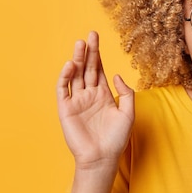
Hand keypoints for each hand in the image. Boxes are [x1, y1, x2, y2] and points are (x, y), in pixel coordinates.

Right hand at [56, 31, 133, 169]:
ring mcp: (77, 101)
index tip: (97, 38)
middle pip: (87, 68)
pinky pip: (63, 90)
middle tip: (90, 35)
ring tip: (80, 44)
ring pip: (75, 75)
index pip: (99, 70)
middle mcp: (89, 95)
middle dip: (88, 52)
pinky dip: (65, 77)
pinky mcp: (66, 109)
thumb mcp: (128, 113)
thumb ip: (126, 93)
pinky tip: (70, 65)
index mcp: (103, 94)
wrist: (102, 158)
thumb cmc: (117, 138)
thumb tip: (116, 75)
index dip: (97, 54)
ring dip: (77, 60)